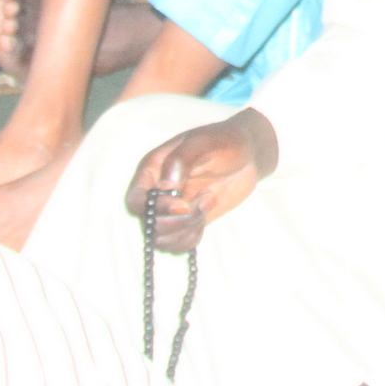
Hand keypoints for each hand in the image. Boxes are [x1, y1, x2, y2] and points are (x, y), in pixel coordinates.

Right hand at [126, 110, 273, 250]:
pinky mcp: (187, 222)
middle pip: (150, 225)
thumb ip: (180, 160)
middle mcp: (157, 193)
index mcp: (154, 170)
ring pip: (161, 240)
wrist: (248, 155)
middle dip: (177, 221)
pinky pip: (178, 244)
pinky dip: (190, 239)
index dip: (154, 209)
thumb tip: (165, 186)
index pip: (136, 200)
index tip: (182, 204)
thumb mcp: (203, 142)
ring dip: (185, 230)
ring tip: (207, 203)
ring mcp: (171, 211)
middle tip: (205, 199)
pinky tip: (206, 217)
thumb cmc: (224, 141)